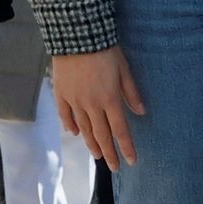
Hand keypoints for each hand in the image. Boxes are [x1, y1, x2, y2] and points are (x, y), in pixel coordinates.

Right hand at [53, 48, 145, 168]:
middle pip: (101, 135)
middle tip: (114, 167)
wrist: (77, 37)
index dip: (126, 147)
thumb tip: (141, 112)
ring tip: (97, 154)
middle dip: (109, 153)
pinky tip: (75, 134)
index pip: (120, 130)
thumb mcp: (124, 70)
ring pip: (83, 129)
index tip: (131, 161)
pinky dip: (70, 126)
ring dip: (91, 143)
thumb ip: (132, 93)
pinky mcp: (61, 94)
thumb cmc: (105, 51)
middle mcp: (92, 105)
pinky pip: (65, 115)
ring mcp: (74, 101)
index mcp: (110, 99)